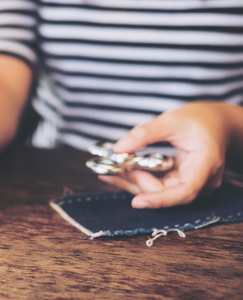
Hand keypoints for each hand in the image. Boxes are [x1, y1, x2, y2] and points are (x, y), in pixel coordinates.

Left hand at [97, 102, 231, 208]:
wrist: (216, 122)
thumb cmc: (200, 119)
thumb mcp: (172, 120)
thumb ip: (146, 133)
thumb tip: (119, 148)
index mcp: (206, 165)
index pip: (185, 191)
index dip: (160, 200)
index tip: (137, 202)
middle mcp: (201, 181)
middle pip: (165, 192)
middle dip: (136, 181)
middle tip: (110, 169)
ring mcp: (191, 184)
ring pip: (158, 191)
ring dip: (133, 181)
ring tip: (108, 170)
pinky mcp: (180, 183)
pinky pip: (157, 185)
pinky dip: (138, 177)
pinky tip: (118, 170)